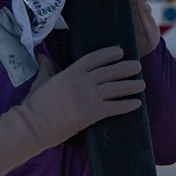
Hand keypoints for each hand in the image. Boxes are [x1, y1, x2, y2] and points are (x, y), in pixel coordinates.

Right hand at [0, 46, 144, 175]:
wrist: (34, 124)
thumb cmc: (35, 104)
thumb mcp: (41, 81)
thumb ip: (46, 68)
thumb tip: (42, 57)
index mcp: (71, 71)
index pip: (95, 58)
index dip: (109, 54)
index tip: (120, 51)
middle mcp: (83, 81)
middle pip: (110, 71)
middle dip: (126, 68)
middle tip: (137, 66)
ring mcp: (90, 96)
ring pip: (116, 88)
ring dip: (131, 86)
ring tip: (142, 84)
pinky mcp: (93, 113)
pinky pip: (115, 107)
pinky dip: (128, 105)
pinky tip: (137, 104)